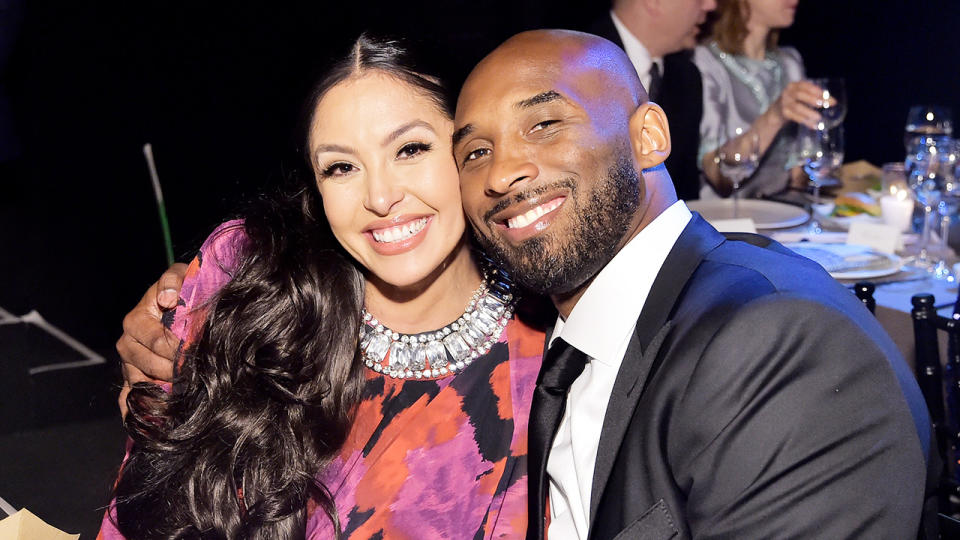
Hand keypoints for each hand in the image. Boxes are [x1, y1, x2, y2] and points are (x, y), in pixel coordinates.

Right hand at [116, 263, 186, 417]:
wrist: (182, 305)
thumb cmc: (184, 289)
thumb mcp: (182, 276)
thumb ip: (174, 280)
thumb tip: (168, 298)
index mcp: (137, 320)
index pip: (156, 341)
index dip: (176, 348)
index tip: (193, 352)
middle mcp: (128, 343)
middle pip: (148, 365)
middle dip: (173, 370)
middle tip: (194, 372)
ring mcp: (129, 363)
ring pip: (141, 384)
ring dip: (161, 391)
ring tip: (183, 393)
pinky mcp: (133, 378)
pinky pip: (129, 399)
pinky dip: (136, 411)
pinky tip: (150, 422)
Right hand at [774, 81, 827, 128]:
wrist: (776, 112)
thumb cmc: (793, 101)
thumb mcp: (800, 95)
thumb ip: (813, 95)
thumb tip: (832, 101)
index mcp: (793, 86)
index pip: (805, 86)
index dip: (815, 90)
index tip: (825, 95)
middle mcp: (787, 93)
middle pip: (800, 95)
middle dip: (814, 99)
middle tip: (826, 105)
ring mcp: (784, 103)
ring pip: (797, 107)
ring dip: (809, 112)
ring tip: (819, 117)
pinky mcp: (784, 113)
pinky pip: (795, 117)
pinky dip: (805, 121)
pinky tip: (813, 125)